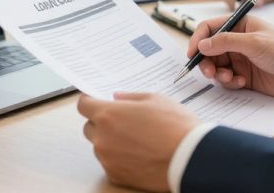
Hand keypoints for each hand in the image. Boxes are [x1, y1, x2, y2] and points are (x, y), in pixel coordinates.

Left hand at [78, 92, 199, 191]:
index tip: (96, 102)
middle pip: (89, 127)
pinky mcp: (116, 175)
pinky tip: (138, 154)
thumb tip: (117, 98)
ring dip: (110, 141)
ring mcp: (107, 159)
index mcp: (109, 114)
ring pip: (100, 146)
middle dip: (101, 123)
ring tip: (135, 140)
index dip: (90, 102)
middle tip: (122, 121)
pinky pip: (109, 163)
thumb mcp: (156, 99)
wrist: (190, 157)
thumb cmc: (175, 125)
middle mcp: (102, 137)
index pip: (83, 105)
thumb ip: (131, 98)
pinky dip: (118, 159)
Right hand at [188, 14, 273, 98]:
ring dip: (218, 73)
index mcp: (240, 25)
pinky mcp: (245, 76)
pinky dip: (229, 82)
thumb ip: (226, 42)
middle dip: (206, 61)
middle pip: (209, 49)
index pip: (210, 28)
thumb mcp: (254, 42)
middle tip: (209, 72)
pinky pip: (227, 79)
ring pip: (216, 66)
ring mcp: (241, 59)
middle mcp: (238, 41)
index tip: (192, 53)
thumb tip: (202, 44)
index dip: (198, 39)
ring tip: (228, 78)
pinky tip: (241, 83)